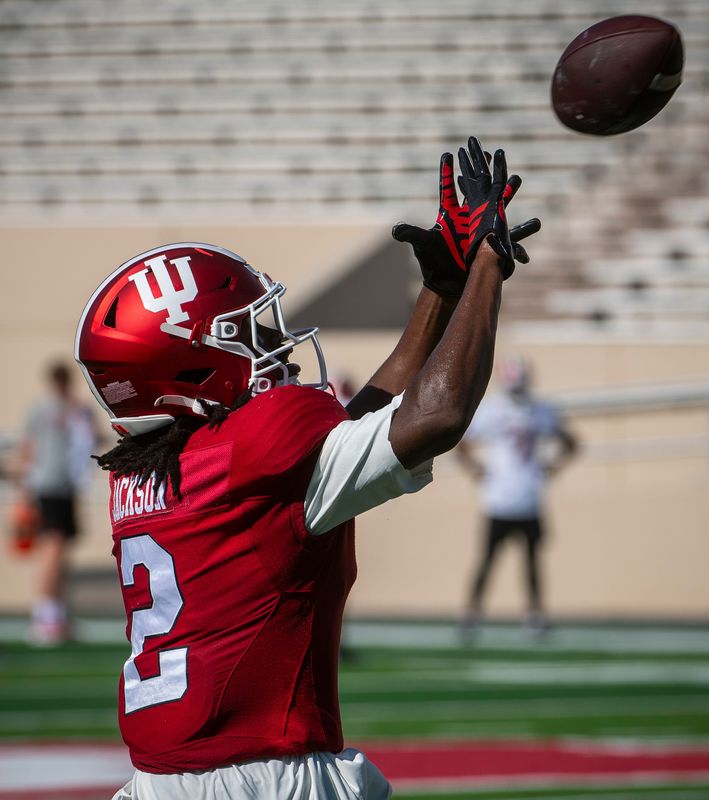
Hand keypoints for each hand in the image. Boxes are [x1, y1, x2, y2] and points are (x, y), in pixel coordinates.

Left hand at [393, 153, 540, 296]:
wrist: (447, 282)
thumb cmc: (434, 264)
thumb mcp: (423, 245)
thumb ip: (411, 234)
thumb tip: (396, 229)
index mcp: (449, 215)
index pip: (447, 189)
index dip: (447, 172)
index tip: (449, 153)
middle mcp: (465, 217)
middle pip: (474, 187)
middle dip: (480, 169)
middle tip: (485, 151)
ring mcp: (479, 227)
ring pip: (497, 205)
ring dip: (508, 193)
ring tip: (518, 179)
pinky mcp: (489, 240)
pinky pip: (507, 231)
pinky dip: (518, 226)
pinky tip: (536, 222)